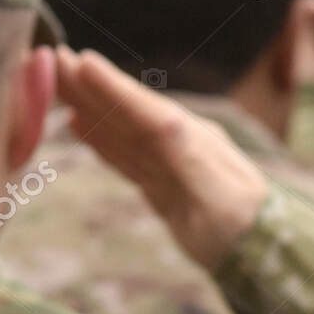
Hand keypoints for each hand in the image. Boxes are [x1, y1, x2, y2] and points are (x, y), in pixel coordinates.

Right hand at [53, 46, 267, 268]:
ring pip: (118, 129)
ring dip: (87, 105)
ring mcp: (167, 163)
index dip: (111, 86)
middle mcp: (176, 142)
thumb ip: (189, 158)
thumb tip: (165, 121)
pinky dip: (97, 138)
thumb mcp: (216, 192)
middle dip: (89, 85)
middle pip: (124, 110)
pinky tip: (76, 124)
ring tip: (56, 83)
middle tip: (52, 58)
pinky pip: (122, 155)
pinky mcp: (159, 185)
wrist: (261, 255)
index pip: (142, 108)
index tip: (78, 61)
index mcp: (190, 139)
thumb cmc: (242, 225)